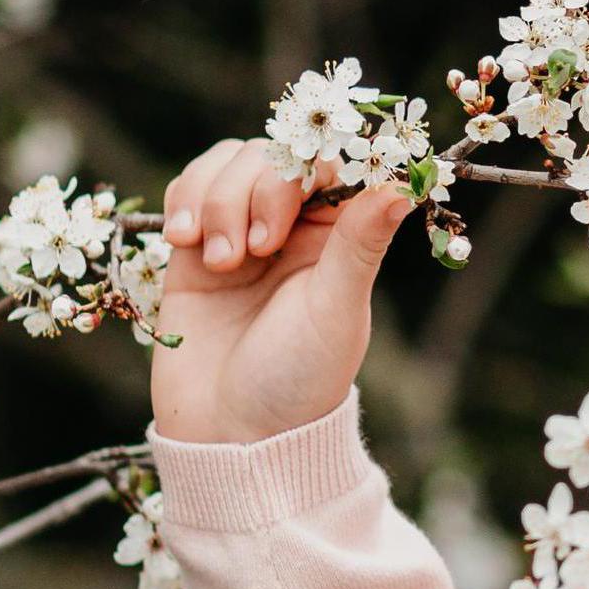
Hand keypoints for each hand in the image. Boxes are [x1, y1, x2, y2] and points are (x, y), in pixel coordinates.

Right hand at [148, 138, 411, 446]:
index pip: (327, 162)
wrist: (229, 433)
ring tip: (218, 262)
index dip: (303, 170)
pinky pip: (188, 189)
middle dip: (254, 192)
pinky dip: (184, 201)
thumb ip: (360, 243)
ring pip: (227, 164)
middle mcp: (294, 226)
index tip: (291, 215)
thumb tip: (404, 185)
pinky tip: (185, 243)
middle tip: (254, 251)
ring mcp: (240, 231)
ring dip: (217, 200)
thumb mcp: (335, 310)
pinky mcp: (193, 248)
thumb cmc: (297, 380)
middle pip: (272, 155)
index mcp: (341, 236)